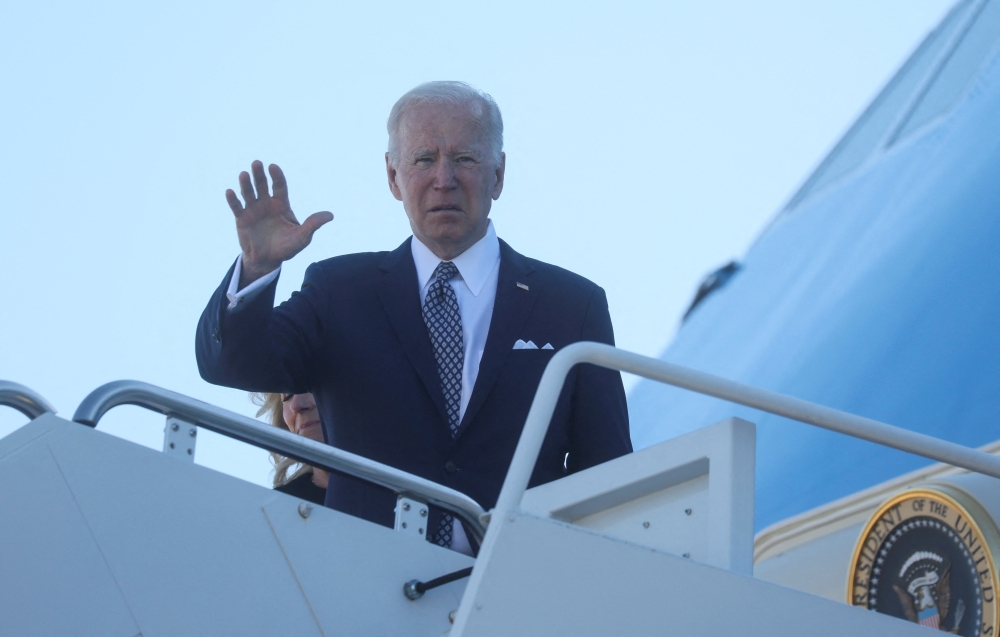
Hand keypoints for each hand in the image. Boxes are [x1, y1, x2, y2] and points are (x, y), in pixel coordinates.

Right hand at [226, 160, 332, 286]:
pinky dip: (233, 200)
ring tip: (244, 174)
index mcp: (281, 204)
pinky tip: (230, 191)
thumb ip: (313, 224)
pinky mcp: (242, 219)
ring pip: (249, 193)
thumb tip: (330, 215)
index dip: (277, 176)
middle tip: (257, 163)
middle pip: (263, 185)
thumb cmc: (287, 247)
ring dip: (246, 184)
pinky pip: (237, 207)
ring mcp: (253, 210)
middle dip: (260, 174)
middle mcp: (266, 204)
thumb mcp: (303, 237)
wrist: (268, 260)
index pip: (279, 186)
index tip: (273, 167)